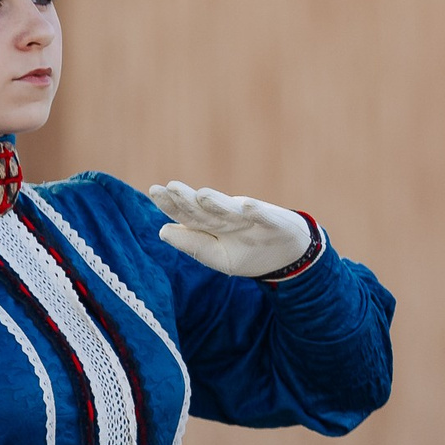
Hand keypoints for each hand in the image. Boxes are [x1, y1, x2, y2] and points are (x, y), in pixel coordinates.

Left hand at [147, 182, 313, 277]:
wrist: (289, 257)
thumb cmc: (249, 254)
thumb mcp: (218, 257)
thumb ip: (192, 244)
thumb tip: (162, 230)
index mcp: (212, 225)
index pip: (187, 214)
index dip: (171, 204)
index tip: (155, 190)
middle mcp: (228, 218)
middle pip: (205, 210)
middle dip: (190, 199)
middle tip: (172, 187)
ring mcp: (251, 219)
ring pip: (232, 211)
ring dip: (218, 203)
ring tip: (202, 196)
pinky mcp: (275, 223)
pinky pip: (265, 218)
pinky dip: (258, 212)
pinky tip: (248, 207)